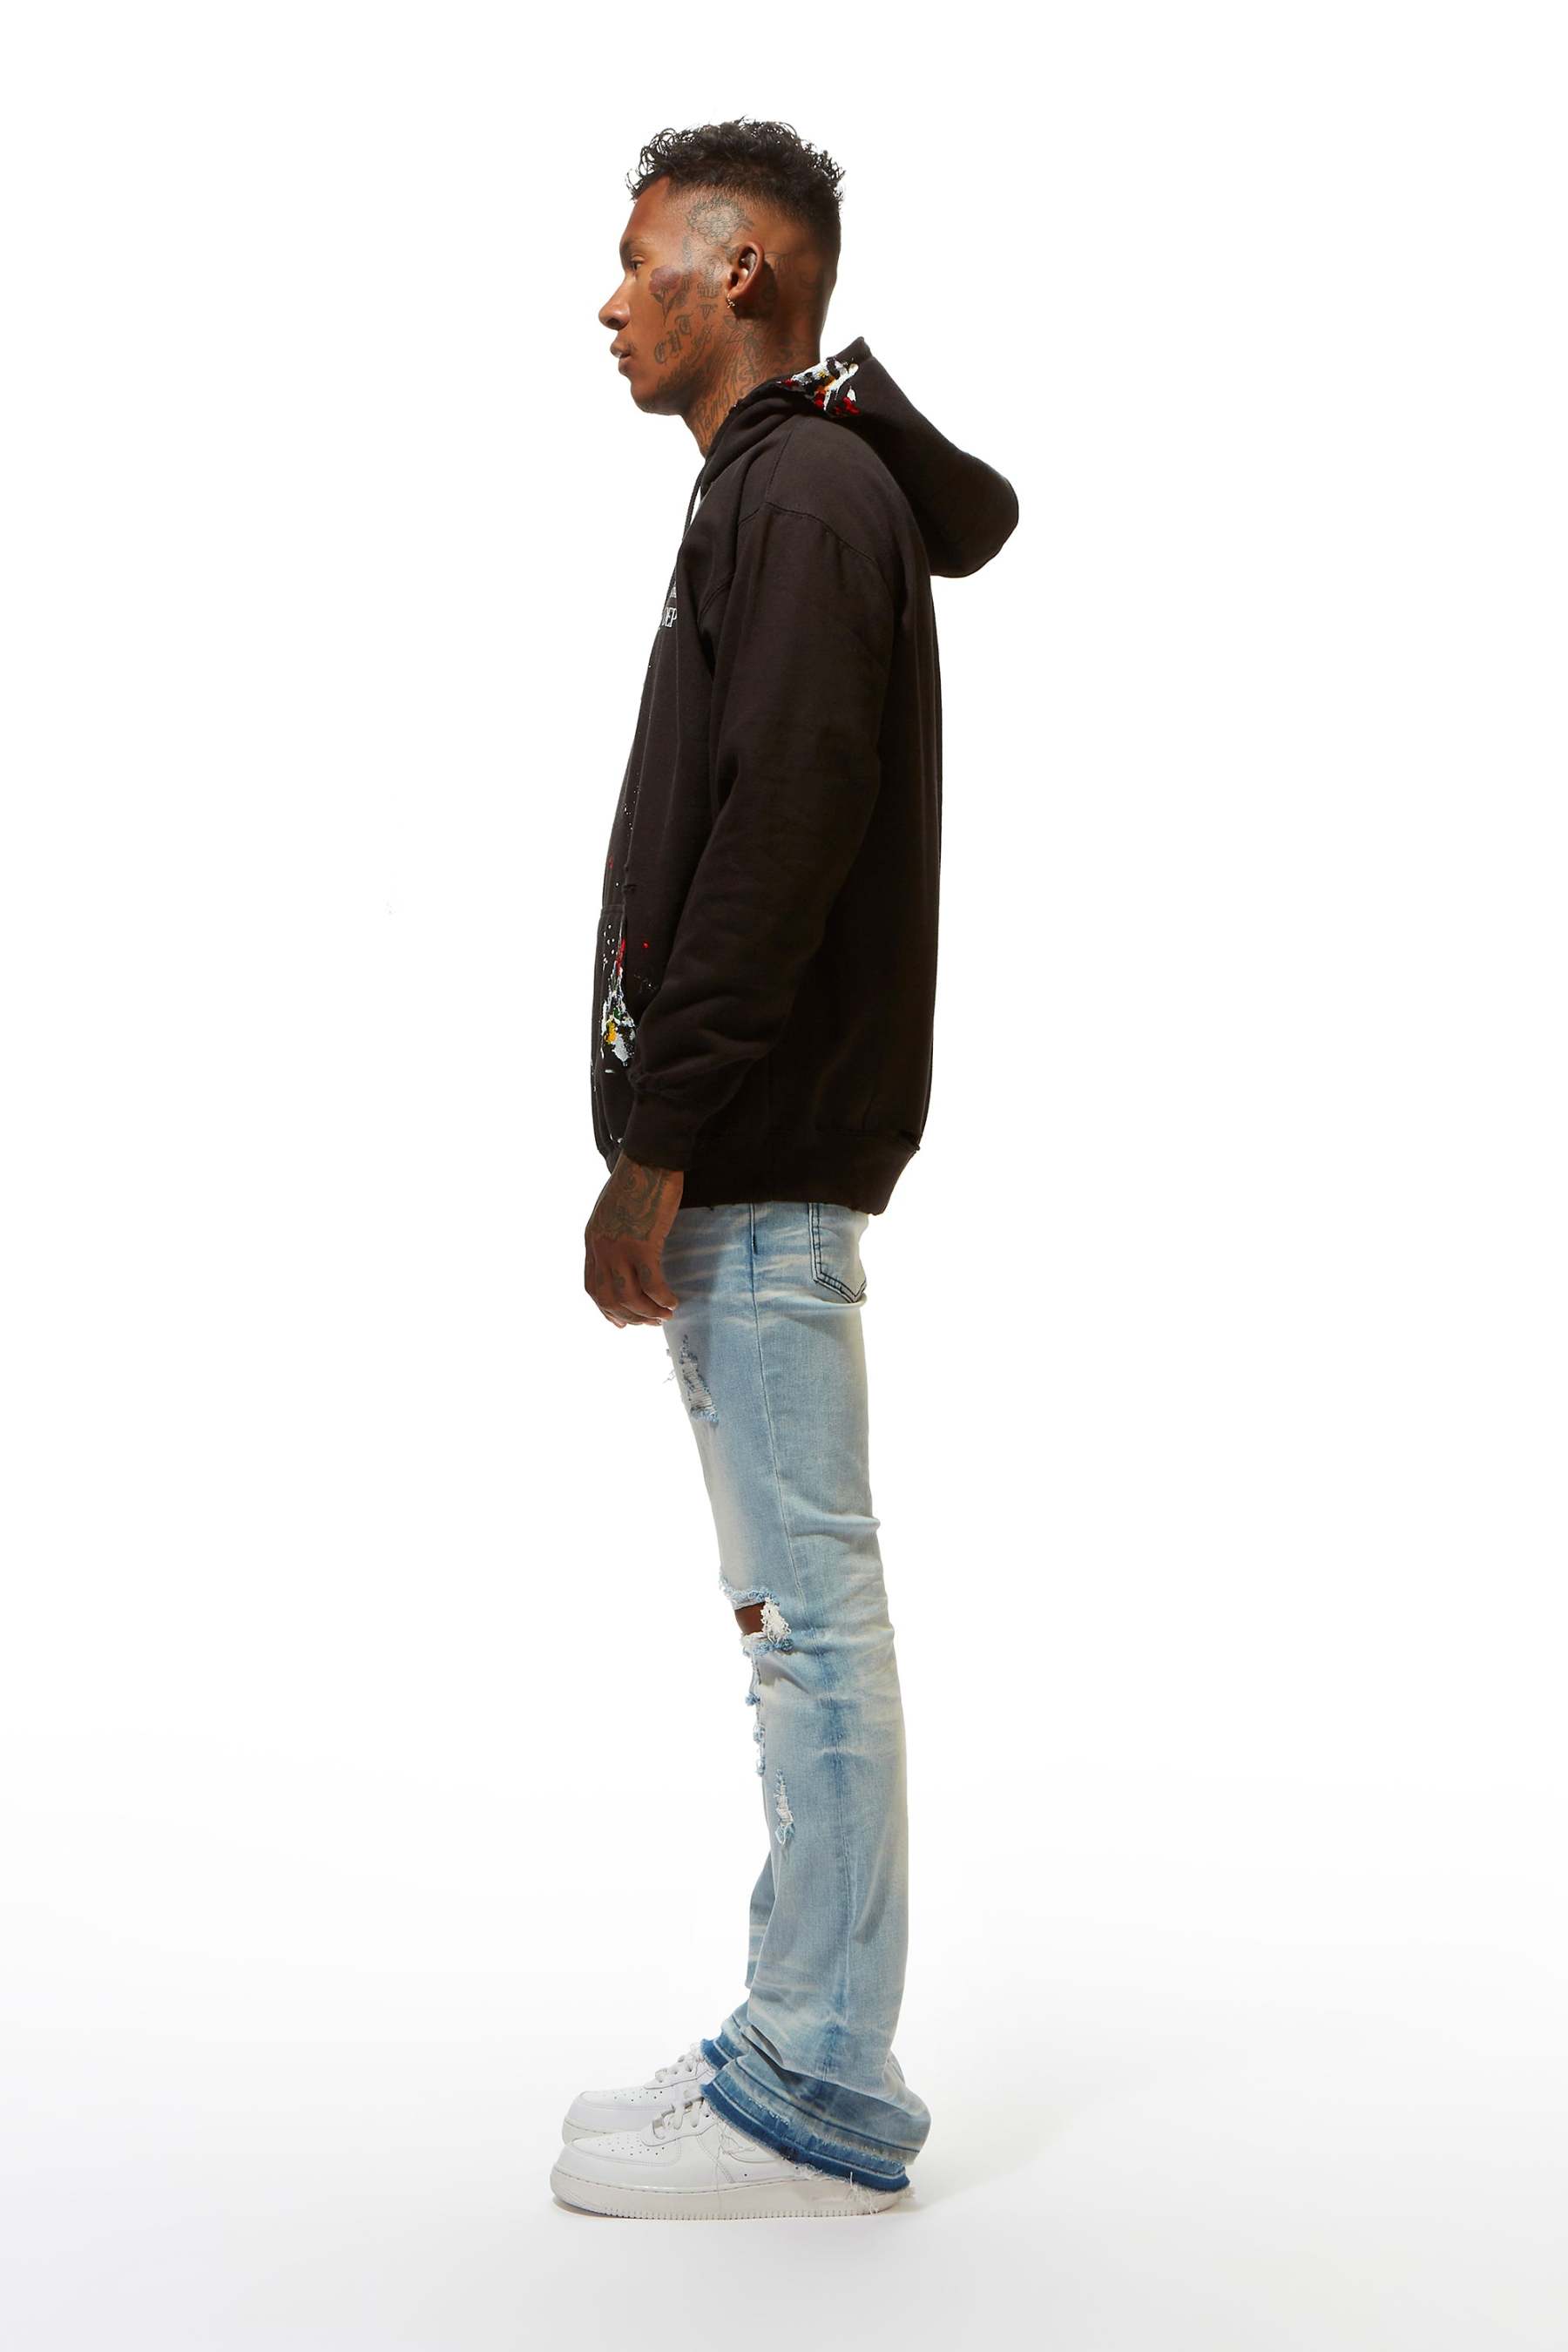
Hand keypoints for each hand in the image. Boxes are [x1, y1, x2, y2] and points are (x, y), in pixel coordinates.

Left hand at [584, 1153, 683, 1327]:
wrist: (649, 1159)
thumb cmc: (638, 1181)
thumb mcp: (612, 1211)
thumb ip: (613, 1234)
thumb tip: (625, 1255)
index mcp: (592, 1240)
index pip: (593, 1287)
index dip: (607, 1310)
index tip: (624, 1322)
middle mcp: (601, 1248)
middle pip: (608, 1298)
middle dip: (631, 1317)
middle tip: (652, 1322)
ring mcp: (619, 1247)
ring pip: (629, 1297)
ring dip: (648, 1312)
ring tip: (665, 1315)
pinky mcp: (642, 1244)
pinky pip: (651, 1284)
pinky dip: (662, 1298)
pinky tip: (673, 1301)